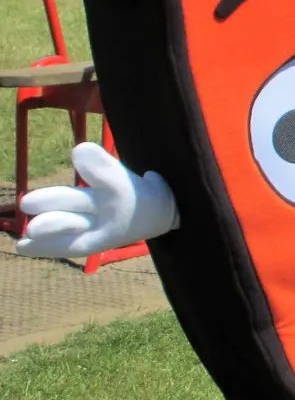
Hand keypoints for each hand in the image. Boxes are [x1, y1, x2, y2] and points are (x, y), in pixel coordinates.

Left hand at [17, 142, 179, 257]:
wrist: (166, 216)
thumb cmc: (138, 188)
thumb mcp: (126, 173)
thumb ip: (101, 165)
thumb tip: (79, 152)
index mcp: (124, 185)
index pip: (109, 174)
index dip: (95, 163)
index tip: (80, 151)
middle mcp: (113, 207)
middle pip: (82, 202)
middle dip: (55, 202)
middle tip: (27, 203)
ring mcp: (104, 228)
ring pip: (73, 226)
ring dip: (50, 228)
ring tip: (28, 230)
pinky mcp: (97, 243)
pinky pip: (69, 246)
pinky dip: (45, 247)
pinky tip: (23, 246)